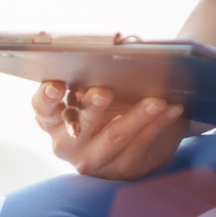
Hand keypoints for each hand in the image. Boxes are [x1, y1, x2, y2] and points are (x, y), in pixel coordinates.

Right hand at [30, 81, 189, 180]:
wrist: (131, 138)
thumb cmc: (106, 105)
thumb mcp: (93, 92)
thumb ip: (96, 74)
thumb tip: (124, 47)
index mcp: (54, 120)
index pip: (43, 109)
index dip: (47, 97)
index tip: (56, 84)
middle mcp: (69, 144)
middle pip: (80, 125)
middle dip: (93, 107)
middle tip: (105, 91)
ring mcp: (95, 160)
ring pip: (115, 137)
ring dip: (137, 116)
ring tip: (156, 100)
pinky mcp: (123, 169)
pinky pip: (142, 145)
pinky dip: (158, 124)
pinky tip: (172, 109)